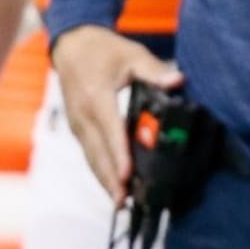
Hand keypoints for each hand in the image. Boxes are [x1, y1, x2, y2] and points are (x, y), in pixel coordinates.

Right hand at [51, 25, 183, 204]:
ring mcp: (77, 123)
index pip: (110, 130)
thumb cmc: (103, 50)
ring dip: (103, 180)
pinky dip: (99, 170)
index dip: (118, 154)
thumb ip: (154, 70)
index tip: (126, 174)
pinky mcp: (78, 128)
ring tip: (120, 202)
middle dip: (110, 178)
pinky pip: (89, 153)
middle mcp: (83, 115)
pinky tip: (111, 185)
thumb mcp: (131, 54)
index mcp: (96, 96)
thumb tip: (177, 81)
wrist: (72, 46)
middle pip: (97, 152)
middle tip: (125, 202)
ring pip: (91, 157)